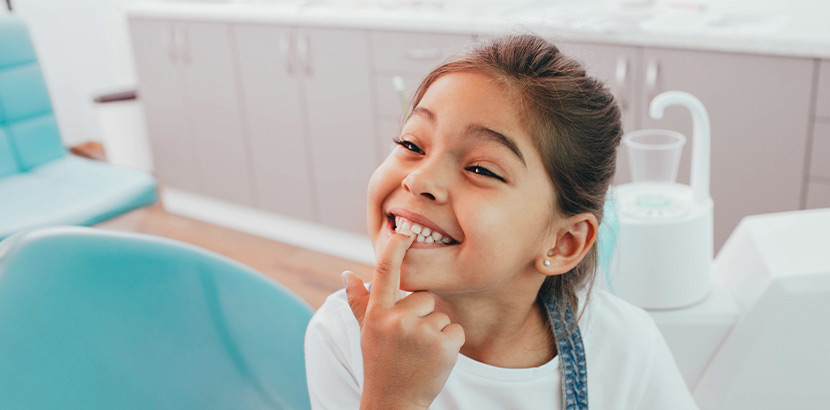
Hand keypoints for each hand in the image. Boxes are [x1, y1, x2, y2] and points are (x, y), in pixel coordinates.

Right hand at [343, 232, 464, 409]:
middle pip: (425, 297)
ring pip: (441, 315)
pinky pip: (456, 330)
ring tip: (420, 354)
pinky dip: (451, 344)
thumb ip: (359, 302)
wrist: (394, 403)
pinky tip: (435, 360)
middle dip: (423, 316)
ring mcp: (420, 333)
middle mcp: (397, 320)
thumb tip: (346, 274)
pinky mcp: (443, 345)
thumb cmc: (381, 364)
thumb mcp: (366, 333)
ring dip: (436, 333)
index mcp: (377, 314)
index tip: (404, 230)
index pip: (384, 272)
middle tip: (410, 342)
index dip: (395, 248)